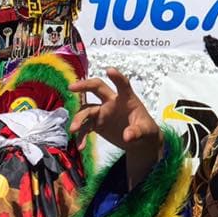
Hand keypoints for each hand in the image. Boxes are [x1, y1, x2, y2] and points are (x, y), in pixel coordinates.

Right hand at [70, 68, 161, 187]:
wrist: (140, 141)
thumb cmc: (145, 130)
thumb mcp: (146, 131)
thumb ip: (137, 132)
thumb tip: (127, 136)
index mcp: (127, 98)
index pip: (123, 84)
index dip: (117, 77)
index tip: (109, 70)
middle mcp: (112, 101)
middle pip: (97, 88)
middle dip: (84, 85)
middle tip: (71, 87)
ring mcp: (103, 112)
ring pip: (87, 109)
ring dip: (78, 118)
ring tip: (73, 130)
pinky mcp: (97, 124)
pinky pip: (85, 127)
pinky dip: (81, 136)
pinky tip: (80, 146)